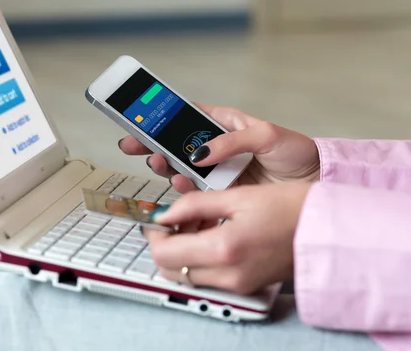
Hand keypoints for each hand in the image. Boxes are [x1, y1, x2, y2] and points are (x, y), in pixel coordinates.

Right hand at [119, 105, 319, 193]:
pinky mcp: (221, 192)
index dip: (160, 118)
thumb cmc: (295, 152)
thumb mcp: (266, 135)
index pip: (185, 117)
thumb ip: (232, 141)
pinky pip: (197, 191)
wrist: (314, 182)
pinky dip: (185, 189)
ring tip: (160, 164)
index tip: (138, 120)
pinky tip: (180, 184)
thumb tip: (201, 152)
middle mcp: (215, 147)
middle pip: (176, 144)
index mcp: (223, 125)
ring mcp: (217, 170)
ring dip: (167, 166)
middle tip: (135, 146)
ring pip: (182, 167)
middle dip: (153, 144)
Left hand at [145, 182, 310, 293]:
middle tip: (176, 219)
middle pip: (171, 269)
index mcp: (223, 249)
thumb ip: (194, 204)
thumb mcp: (237, 196)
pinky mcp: (245, 285)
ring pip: (188, 274)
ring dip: (182, 251)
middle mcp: (227, 274)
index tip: (158, 216)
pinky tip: (213, 234)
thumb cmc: (292, 207)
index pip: (164, 253)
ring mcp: (237, 284)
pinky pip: (208, 277)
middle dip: (165, 244)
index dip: (154, 234)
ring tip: (198, 222)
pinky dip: (200, 258)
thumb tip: (164, 213)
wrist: (328, 229)